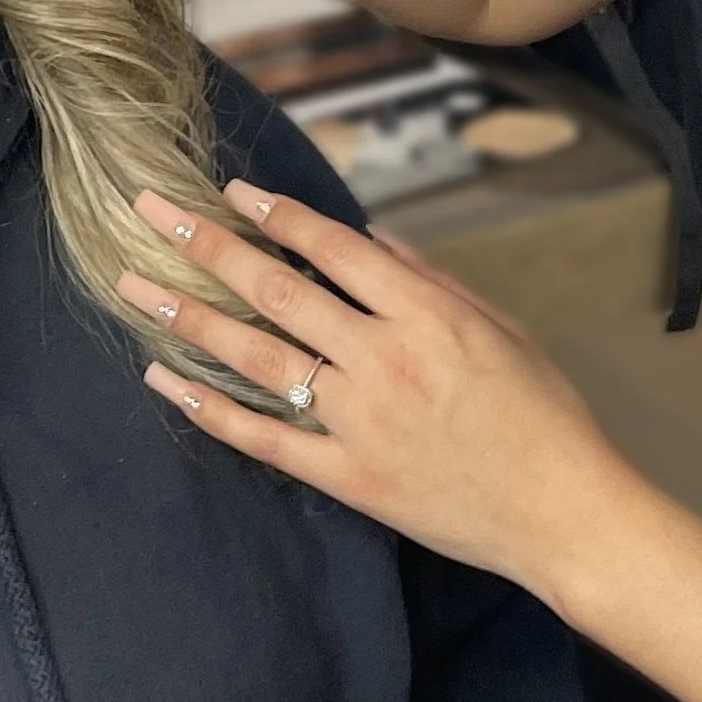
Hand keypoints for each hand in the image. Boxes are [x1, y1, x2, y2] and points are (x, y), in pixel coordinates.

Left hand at [118, 175, 629, 593]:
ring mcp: (360, 421)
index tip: (230, 189)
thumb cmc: (545, 414)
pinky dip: (211, 410)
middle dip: (208, 247)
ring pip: (258, 359)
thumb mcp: (501, 326)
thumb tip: (371, 236)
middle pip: (278, 291)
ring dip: (190, 318)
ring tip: (135, 288)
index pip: (332, 247)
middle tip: (151, 214)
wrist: (565, 512)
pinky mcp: (349, 478)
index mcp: (426, 313)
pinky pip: (266, 440)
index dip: (276, 213)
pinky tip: (165, 381)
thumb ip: (430, 279)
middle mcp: (383, 359)